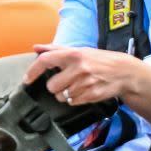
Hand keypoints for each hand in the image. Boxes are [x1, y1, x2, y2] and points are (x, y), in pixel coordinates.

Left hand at [26, 44, 146, 107]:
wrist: (124, 72)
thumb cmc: (99, 60)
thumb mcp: (80, 50)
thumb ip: (56, 49)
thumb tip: (36, 48)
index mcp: (74, 54)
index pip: (46, 61)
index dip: (33, 71)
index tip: (27, 80)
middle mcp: (79, 68)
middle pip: (52, 86)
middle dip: (56, 86)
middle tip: (67, 81)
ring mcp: (86, 82)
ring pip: (61, 97)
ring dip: (66, 93)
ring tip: (78, 85)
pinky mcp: (92, 95)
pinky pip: (72, 102)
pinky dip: (75, 99)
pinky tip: (85, 91)